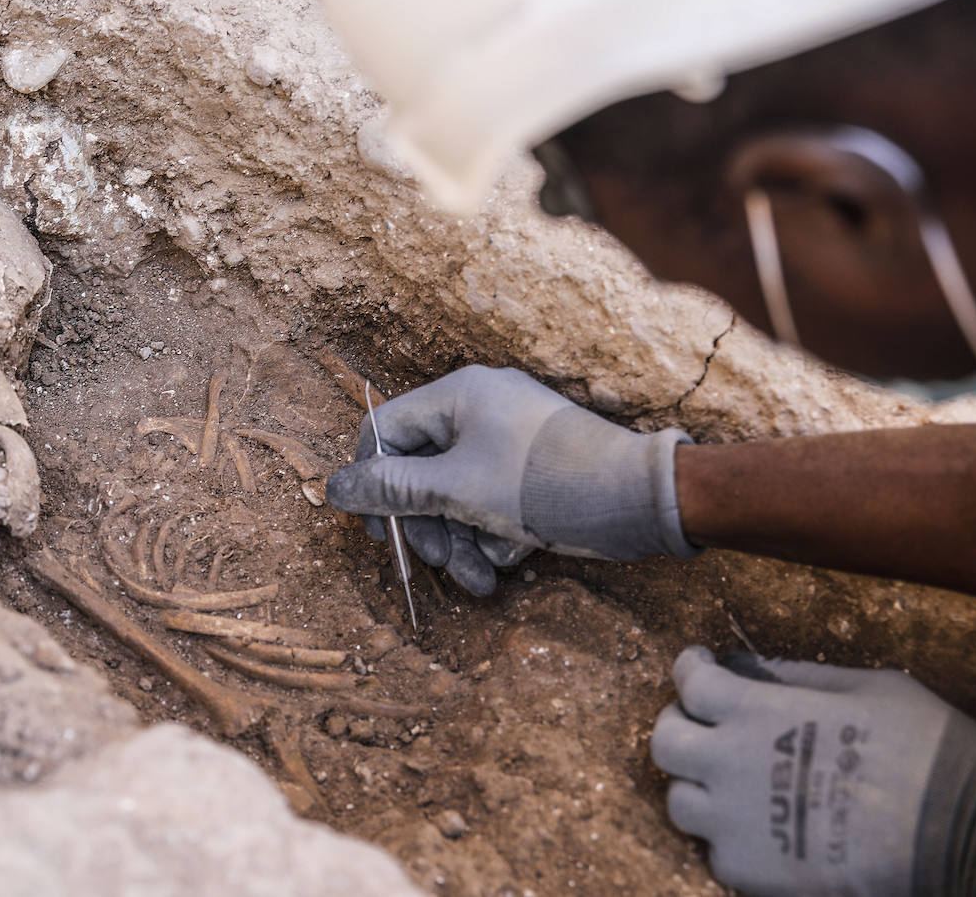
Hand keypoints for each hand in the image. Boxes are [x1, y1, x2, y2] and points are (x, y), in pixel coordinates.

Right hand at [325, 365, 698, 594]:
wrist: (641, 500)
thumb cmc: (545, 483)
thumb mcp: (456, 490)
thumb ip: (392, 489)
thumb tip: (334, 488)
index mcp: (458, 395)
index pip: (387, 430)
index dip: (372, 481)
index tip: (376, 529)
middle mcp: (481, 409)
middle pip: (422, 471)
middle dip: (428, 526)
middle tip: (437, 563)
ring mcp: (509, 441)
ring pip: (457, 496)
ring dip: (460, 543)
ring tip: (479, 580)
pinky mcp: (533, 473)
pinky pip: (492, 504)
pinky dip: (493, 536)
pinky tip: (508, 563)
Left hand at [652, 646, 975, 895]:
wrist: (962, 834)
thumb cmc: (924, 750)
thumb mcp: (867, 687)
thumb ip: (797, 677)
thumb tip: (751, 668)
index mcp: (755, 711)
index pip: (690, 681)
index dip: (690, 666)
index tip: (699, 663)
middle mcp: (730, 764)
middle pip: (665, 742)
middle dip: (679, 725)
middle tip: (702, 722)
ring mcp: (736, 823)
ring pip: (681, 802)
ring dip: (700, 786)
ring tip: (730, 782)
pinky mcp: (752, 872)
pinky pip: (716, 852)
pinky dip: (730, 839)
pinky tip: (759, 828)